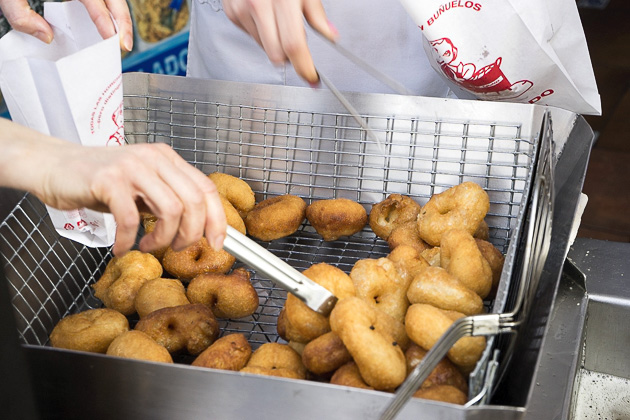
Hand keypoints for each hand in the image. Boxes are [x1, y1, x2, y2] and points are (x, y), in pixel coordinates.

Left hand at [0, 0, 132, 50]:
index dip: (107, 21)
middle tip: (124, 46)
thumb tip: (45, 36)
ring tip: (120, 39)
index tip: (112, 40)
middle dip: (124, 21)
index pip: (96, 0)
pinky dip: (107, 11)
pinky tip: (107, 26)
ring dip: (119, 17)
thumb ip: (20, 14)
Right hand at [0, 119, 226, 255]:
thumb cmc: (98, 181)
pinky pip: (131, 219)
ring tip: (148, 247)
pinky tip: (121, 247)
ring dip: (163, 239)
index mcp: (167, 158)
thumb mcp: (142, 186)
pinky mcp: (108, 180)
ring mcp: (132, 167)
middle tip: (175, 248)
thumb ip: (168, 199)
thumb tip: (199, 228)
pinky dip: (128, 240)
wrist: (54, 165)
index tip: (217, 243)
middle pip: (194, 201)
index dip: (217, 219)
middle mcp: (154, 158)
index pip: (206, 188)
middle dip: (191, 234)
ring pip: (171, 211)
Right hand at [223, 0, 337, 83]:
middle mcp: (258, 5)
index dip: (304, 66)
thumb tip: (330, 34)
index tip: (312, 78)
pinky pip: (251, 36)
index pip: (294, 45)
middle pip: (277, 54)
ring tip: (279, 21)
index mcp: (282, 0)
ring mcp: (241, 10)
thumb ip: (316, 13)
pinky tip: (264, 16)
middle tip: (299, 50)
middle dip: (290, 57)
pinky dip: (261, 33)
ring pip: (264, 48)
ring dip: (275, 43)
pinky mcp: (232, 13)